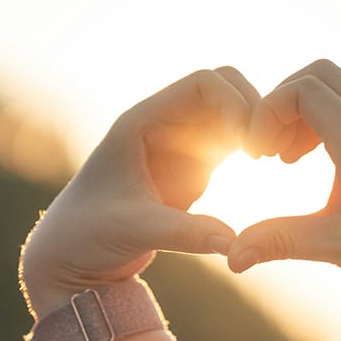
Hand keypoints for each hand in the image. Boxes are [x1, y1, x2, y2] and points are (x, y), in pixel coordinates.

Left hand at [20, 67, 259, 317]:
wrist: (71, 256)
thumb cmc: (86, 235)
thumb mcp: (134, 231)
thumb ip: (183, 234)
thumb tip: (232, 243)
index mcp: (142, 121)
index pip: (203, 83)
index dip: (234, 103)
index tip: (249, 142)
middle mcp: (164, 124)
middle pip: (224, 89)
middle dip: (252, 110)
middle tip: (265, 151)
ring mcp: (180, 144)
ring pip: (232, 113)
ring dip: (254, 128)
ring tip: (269, 160)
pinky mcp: (192, 168)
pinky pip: (231, 141)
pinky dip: (250, 147)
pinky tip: (260, 171)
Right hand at [227, 59, 340, 305]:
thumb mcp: (337, 249)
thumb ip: (279, 241)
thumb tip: (229, 258)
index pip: (303, 90)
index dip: (267, 112)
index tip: (258, 156)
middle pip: (320, 73)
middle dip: (282, 102)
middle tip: (268, 150)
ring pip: (340, 88)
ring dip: (304, 111)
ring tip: (286, 160)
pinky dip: (327, 123)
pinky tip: (317, 166)